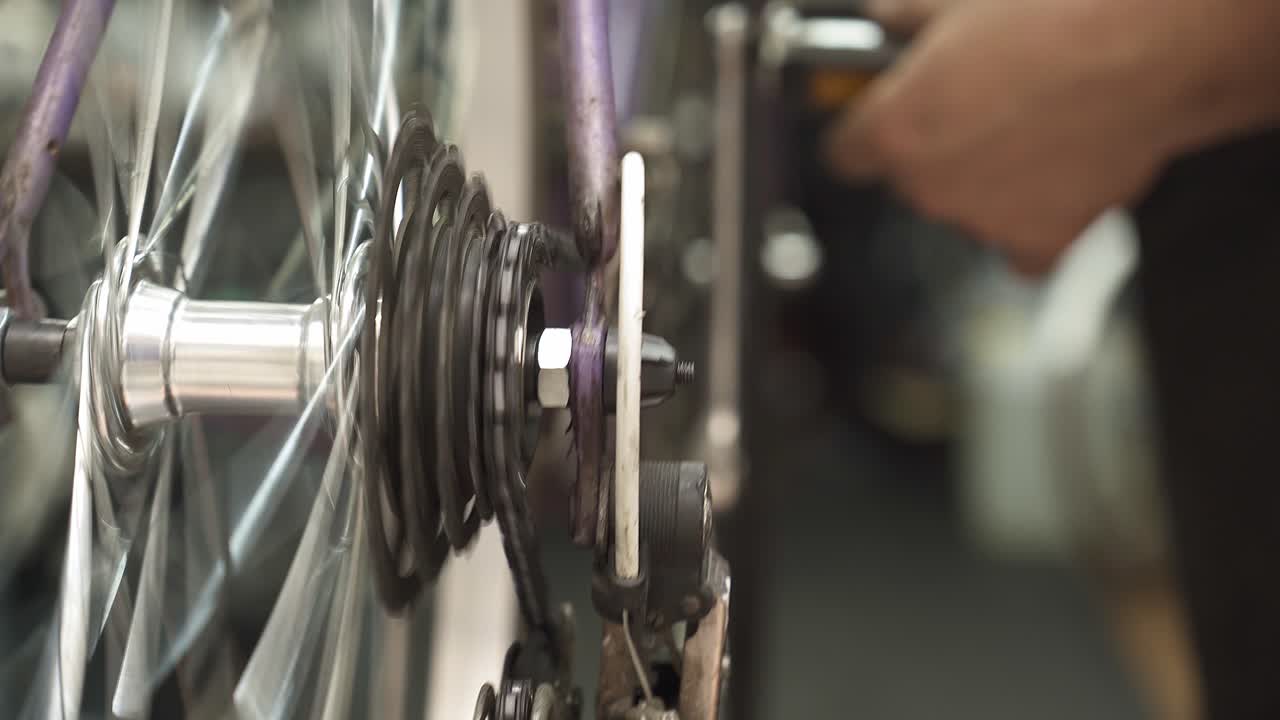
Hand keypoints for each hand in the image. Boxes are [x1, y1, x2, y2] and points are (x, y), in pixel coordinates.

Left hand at [828, 0, 1261, 273]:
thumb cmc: (1058, 13)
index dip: (863, 132)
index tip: (878, 120)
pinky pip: (1021, 244)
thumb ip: (903, 19)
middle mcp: (929, 186)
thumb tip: (883, 18)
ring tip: (1036, 124)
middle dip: (935, 148)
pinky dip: (1034, 220)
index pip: (844, 154)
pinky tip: (1058, 177)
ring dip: (986, 178)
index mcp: (896, 131)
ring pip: (965, 206)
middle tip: (982, 102)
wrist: (1154, 47)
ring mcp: (984, 220)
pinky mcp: (1042, 240)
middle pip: (909, 179)